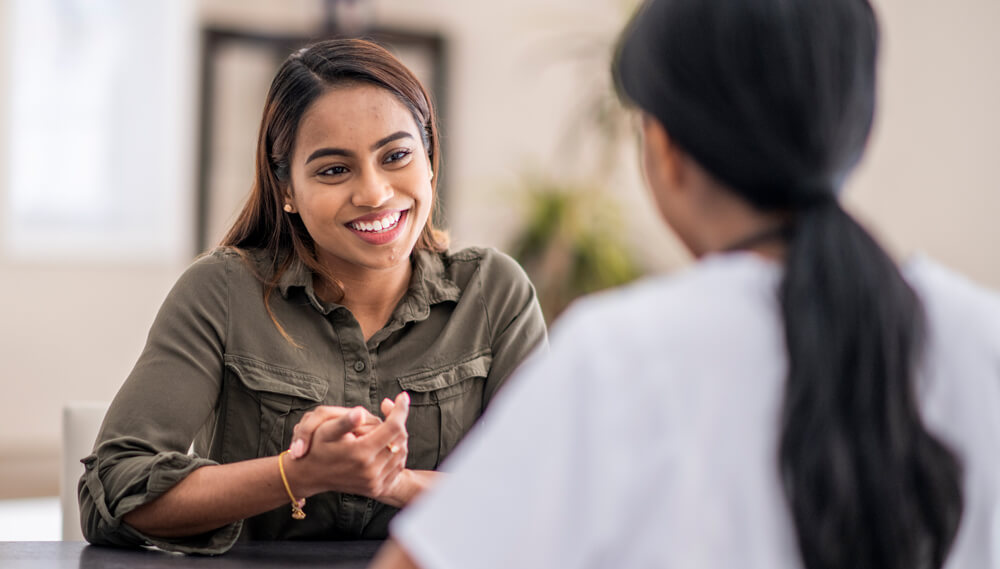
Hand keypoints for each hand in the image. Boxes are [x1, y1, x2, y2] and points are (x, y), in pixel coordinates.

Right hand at [287, 392, 409, 499]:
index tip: (402, 396)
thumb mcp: (325, 430)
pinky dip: (396, 452)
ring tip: (386, 425)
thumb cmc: (316, 448)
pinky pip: (397, 467)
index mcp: (361, 453)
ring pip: (401, 453)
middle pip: (400, 439)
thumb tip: (361, 413)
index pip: (393, 427)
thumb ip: (345, 421)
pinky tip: (386, 442)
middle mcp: (370, 471)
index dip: (400, 409)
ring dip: (398, 436)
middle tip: (390, 409)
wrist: (310, 475)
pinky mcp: (376, 489)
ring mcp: (374, 482)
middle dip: (398, 421)